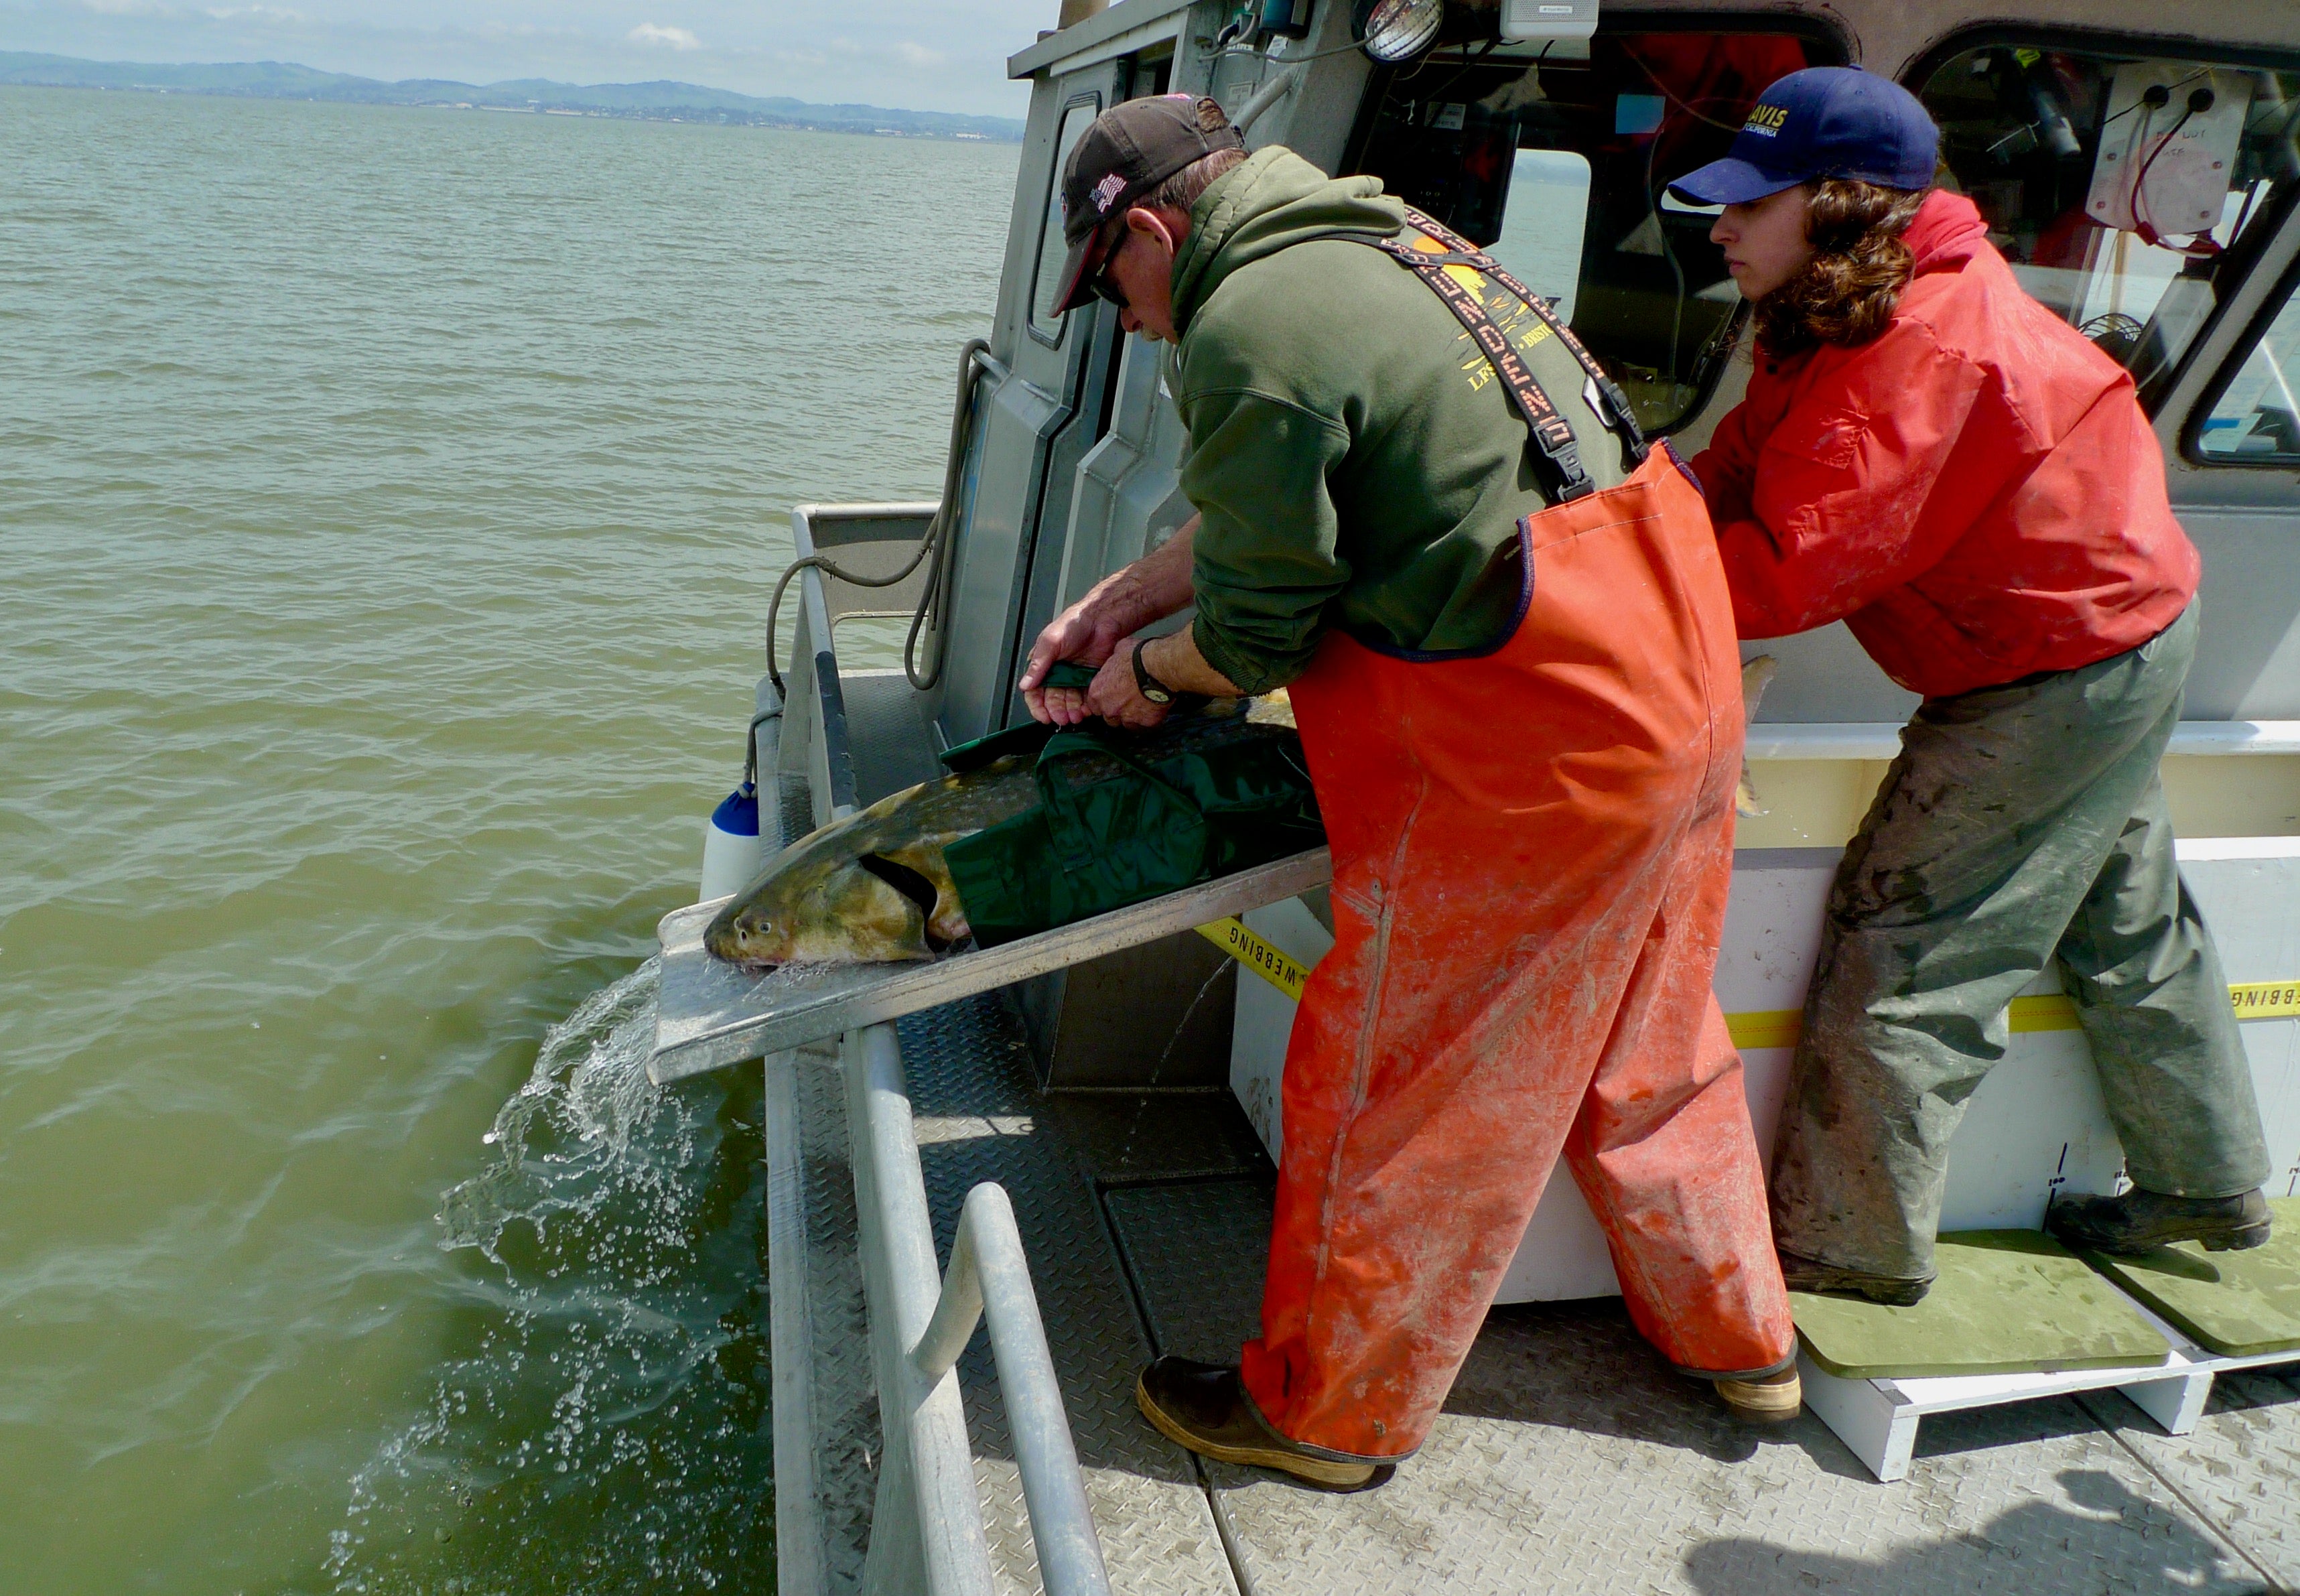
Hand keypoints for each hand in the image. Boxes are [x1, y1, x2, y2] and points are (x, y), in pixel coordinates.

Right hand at [1020, 597, 1132, 725]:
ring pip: (1069, 701)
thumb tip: (1025, 685)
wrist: (1102, 619)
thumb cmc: (1074, 623)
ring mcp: (1074, 677)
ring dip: (1071, 711)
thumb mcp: (1051, 642)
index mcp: (1043, 665)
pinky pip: (1086, 697)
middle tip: (1062, 719)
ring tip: (1076, 716)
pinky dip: (1086, 705)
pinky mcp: (1089, 679)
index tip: (1043, 716)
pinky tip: (1087, 710)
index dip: (1038, 706)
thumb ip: (1038, 664)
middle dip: (1057, 711)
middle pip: (1053, 700)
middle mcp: (1057, 673)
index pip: (1035, 691)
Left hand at [1084, 642, 1170, 729]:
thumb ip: (1113, 661)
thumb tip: (1117, 657)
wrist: (1159, 666)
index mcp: (1098, 692)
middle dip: (1118, 710)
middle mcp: (1108, 708)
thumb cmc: (1138, 655)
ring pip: (1126, 724)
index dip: (1105, 700)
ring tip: (1143, 706)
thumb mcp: (1118, 650)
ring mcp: (1126, 718)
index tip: (1113, 696)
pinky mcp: (1145, 723)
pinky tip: (1154, 710)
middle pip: (1109, 716)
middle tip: (1130, 699)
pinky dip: (1149, 720)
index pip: (1094, 705)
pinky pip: (1145, 727)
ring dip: (1133, 717)